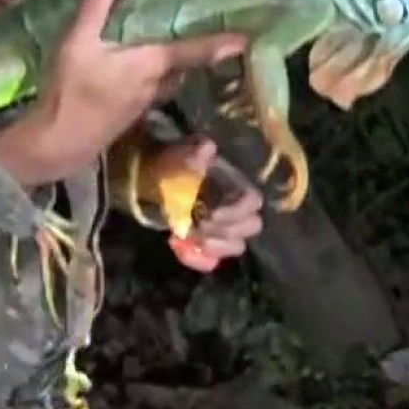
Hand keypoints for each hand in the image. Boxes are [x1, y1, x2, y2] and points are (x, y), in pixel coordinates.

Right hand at [0, 0, 245, 187]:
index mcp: (150, 63)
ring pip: (171, 76)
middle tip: (218, 30)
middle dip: (202, 49)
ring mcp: (145, 100)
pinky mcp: (132, 111)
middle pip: (186, 62)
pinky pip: (156, 86)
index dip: (223, 42)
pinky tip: (146, 64)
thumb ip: (95, 7)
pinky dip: (159, 72)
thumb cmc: (72, 91)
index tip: (252, 37)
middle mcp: (156, 83)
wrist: (60, 143)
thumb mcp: (78, 44)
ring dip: (180, 61)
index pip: (194, 50)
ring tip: (181, 40)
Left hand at [162, 139, 263, 273]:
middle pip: (250, 228)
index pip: (253, 202)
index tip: (212, 214)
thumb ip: (194, 151)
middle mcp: (237, 209)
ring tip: (185, 233)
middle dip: (224, 230)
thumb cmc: (173, 164)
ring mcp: (225, 229)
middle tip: (197, 226)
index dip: (236, 211)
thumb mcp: (180, 153)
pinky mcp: (209, 245)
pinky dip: (197, 259)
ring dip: (213, 245)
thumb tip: (208, 147)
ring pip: (236, 246)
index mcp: (236, 185)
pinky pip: (212, 261)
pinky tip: (178, 245)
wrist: (155, 180)